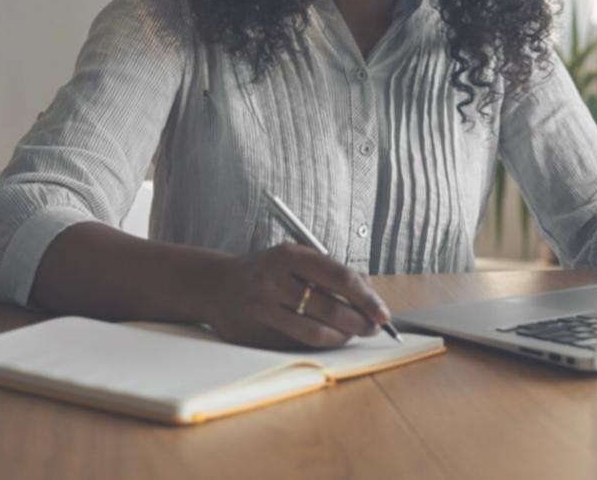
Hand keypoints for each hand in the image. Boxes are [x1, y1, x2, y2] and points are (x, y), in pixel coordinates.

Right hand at [200, 242, 391, 349]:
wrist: (213, 284)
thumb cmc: (265, 270)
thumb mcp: (294, 258)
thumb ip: (328, 271)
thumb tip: (369, 292)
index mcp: (289, 254)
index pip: (339, 276)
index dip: (366, 297)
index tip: (383, 312)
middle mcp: (274, 278)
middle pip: (330, 307)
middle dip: (359, 321)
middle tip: (374, 327)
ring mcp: (262, 306)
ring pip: (315, 331)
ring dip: (342, 336)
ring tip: (354, 333)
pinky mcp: (256, 331)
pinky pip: (298, 342)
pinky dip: (321, 342)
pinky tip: (331, 337)